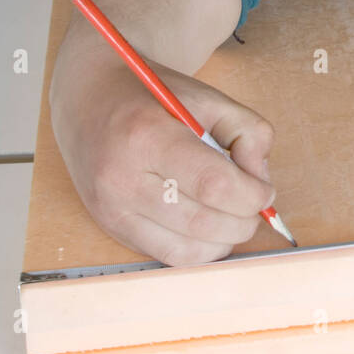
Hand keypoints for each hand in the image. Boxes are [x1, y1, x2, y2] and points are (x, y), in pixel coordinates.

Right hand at [50, 48, 276, 265]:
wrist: (90, 99)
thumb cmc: (155, 98)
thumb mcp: (210, 99)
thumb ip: (250, 133)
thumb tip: (261, 183)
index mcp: (147, 136)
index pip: (213, 185)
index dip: (252, 195)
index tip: (264, 191)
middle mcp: (122, 178)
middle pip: (202, 222)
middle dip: (243, 220)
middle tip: (253, 205)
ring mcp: (111, 209)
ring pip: (186, 249)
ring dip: (223, 240)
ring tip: (232, 214)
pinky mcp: (110, 227)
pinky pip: (167, 255)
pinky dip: (199, 248)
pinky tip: (209, 226)